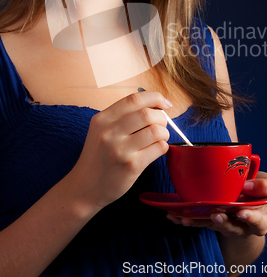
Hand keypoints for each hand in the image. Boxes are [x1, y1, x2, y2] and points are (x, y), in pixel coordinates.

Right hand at [64, 91, 169, 211]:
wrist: (83, 188)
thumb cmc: (98, 157)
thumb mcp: (101, 130)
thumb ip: (122, 116)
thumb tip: (156, 105)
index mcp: (102, 119)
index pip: (134, 99)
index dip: (155, 98)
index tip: (164, 104)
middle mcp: (109, 132)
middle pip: (147, 114)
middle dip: (162, 118)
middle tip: (161, 125)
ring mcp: (120, 150)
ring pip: (156, 131)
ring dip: (164, 133)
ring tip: (159, 138)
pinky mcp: (131, 166)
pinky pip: (158, 148)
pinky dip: (163, 146)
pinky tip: (156, 149)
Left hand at [166, 171, 266, 236]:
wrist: (253, 196)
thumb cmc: (264, 189)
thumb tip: (248, 185)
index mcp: (261, 218)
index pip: (259, 223)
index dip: (250, 218)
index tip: (242, 211)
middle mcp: (243, 226)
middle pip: (233, 228)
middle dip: (224, 222)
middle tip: (216, 214)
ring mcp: (226, 224)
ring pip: (213, 226)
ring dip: (201, 221)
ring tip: (189, 216)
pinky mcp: (212, 220)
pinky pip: (200, 221)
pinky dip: (187, 219)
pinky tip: (175, 216)